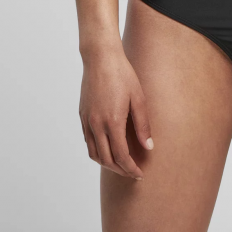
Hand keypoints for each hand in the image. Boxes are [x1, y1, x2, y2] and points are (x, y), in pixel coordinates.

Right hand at [79, 46, 153, 179]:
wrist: (100, 57)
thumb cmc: (122, 74)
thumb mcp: (139, 98)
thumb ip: (143, 125)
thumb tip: (149, 147)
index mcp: (113, 122)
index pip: (121, 156)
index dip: (131, 169)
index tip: (139, 174)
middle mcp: (97, 125)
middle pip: (106, 159)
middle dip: (120, 170)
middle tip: (132, 172)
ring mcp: (87, 120)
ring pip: (94, 153)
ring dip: (107, 163)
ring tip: (120, 164)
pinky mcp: (82, 115)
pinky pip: (88, 141)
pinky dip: (97, 151)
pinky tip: (107, 147)